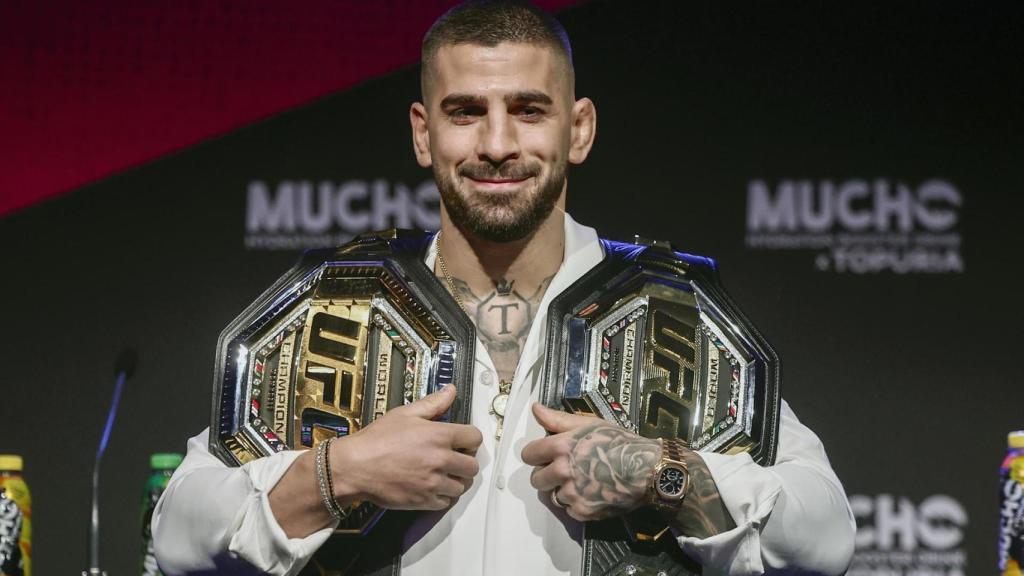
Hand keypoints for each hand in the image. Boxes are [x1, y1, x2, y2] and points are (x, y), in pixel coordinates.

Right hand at [330, 385, 481, 509]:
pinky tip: (431, 486)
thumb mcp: (405, 414)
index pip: (475, 438)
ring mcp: (434, 483)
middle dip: (465, 461)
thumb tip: (450, 391)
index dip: (470, 439)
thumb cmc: (376, 440)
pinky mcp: (424, 501)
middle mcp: (441, 460)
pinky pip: (446, 502)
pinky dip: (441, 496)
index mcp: (440, 435)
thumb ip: (433, 403)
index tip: (462, 441)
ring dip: (455, 480)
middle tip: (453, 459)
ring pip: (461, 486)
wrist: (355, 467)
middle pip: (472, 466)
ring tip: (442, 474)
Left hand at [521, 403, 659, 521]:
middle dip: (547, 475)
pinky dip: (577, 504)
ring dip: (562, 491)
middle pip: (536, 479)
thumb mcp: (589, 424)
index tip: (546, 455)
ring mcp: (572, 494)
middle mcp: (562, 471)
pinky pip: (568, 510)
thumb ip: (558, 420)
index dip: (537, 454)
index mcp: (561, 447)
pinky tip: (592, 493)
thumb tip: (536, 409)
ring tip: (582, 481)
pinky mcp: (582, 512)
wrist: (647, 470)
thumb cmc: (620, 443)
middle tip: (565, 470)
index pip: (528, 455)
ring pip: (552, 496)